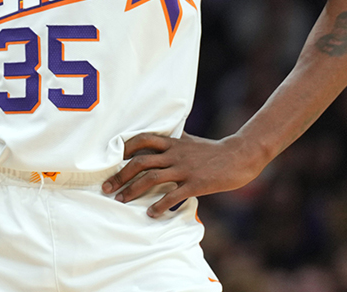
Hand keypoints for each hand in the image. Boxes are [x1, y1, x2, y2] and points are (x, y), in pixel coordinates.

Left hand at [100, 133, 267, 217]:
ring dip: (133, 191)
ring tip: (122, 201)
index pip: (142, 139)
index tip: (110, 160)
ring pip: (151, 179)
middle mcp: (174, 154)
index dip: (124, 148)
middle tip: (107, 188)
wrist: (239, 156)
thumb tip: (163, 134)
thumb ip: (174, 139)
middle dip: (120, 176)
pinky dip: (159, 205)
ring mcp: (184, 169)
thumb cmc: (213, 150)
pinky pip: (173, 196)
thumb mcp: (190, 140)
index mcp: (172, 142)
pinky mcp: (195, 184)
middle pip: (140, 162)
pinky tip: (151, 214)